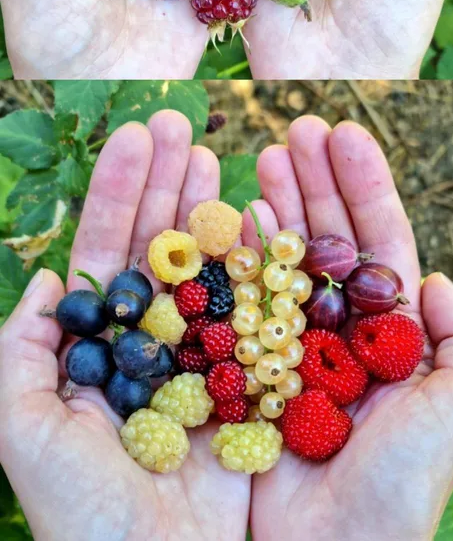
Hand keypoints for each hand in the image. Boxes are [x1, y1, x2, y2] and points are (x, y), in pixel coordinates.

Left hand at [0, 111, 249, 540]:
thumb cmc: (80, 512)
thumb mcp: (24, 426)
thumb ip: (22, 351)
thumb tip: (46, 281)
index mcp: (98, 348)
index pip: (107, 252)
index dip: (120, 193)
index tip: (138, 137)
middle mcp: (149, 344)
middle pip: (158, 245)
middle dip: (167, 183)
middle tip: (182, 122)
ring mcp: (200, 359)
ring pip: (205, 267)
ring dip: (208, 209)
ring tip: (215, 154)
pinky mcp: (245, 383)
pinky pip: (250, 312)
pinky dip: (254, 264)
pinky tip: (257, 216)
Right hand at [243, 116, 452, 539]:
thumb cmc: (400, 482)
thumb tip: (438, 282)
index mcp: (391, 334)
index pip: (378, 241)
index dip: (363, 185)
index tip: (342, 132)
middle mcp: (341, 332)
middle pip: (328, 238)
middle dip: (313, 181)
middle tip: (292, 130)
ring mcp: (293, 347)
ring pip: (284, 260)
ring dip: (275, 205)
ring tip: (260, 156)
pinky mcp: (249, 368)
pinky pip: (243, 302)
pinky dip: (238, 257)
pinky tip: (234, 218)